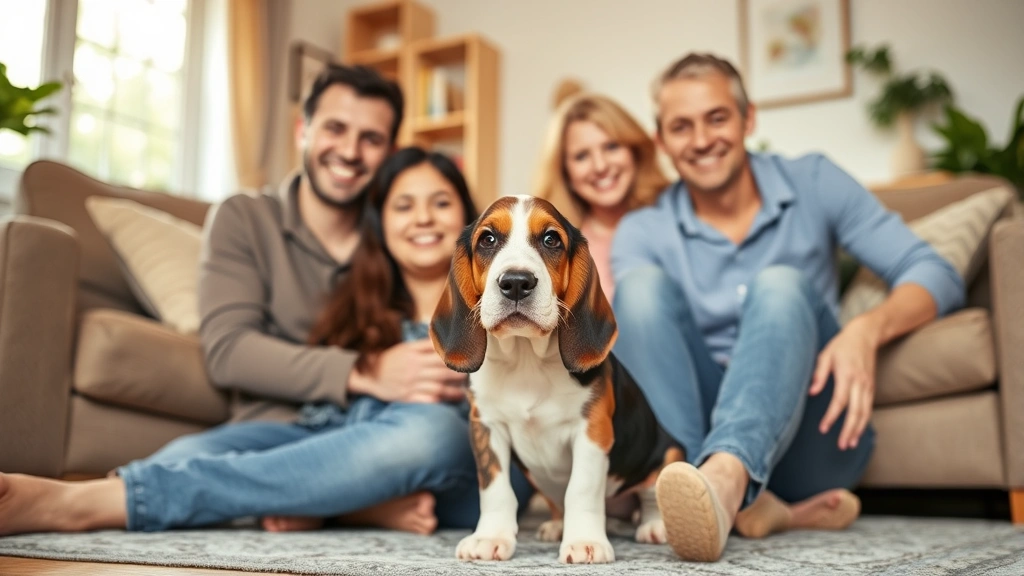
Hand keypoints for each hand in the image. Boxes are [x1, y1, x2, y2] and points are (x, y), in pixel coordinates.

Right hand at [354, 340, 466, 403]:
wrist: (370, 376)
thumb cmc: (391, 360)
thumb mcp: (406, 348)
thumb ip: (425, 344)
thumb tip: (443, 338)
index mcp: (414, 354)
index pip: (439, 354)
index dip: (456, 356)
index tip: (469, 358)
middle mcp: (414, 369)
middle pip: (442, 371)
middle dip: (459, 373)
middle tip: (470, 375)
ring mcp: (411, 384)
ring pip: (438, 387)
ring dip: (453, 389)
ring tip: (463, 390)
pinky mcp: (407, 397)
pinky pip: (427, 399)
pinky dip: (441, 401)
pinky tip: (451, 400)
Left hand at [809, 316, 880, 449]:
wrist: (865, 335)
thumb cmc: (842, 345)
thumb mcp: (825, 354)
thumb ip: (819, 374)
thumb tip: (811, 393)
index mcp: (847, 375)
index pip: (840, 401)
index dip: (831, 416)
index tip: (823, 429)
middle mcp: (860, 382)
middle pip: (856, 411)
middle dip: (849, 430)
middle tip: (842, 446)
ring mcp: (868, 385)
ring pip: (865, 412)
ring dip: (858, 430)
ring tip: (850, 444)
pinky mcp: (871, 387)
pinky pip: (869, 408)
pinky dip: (864, 421)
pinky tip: (857, 431)